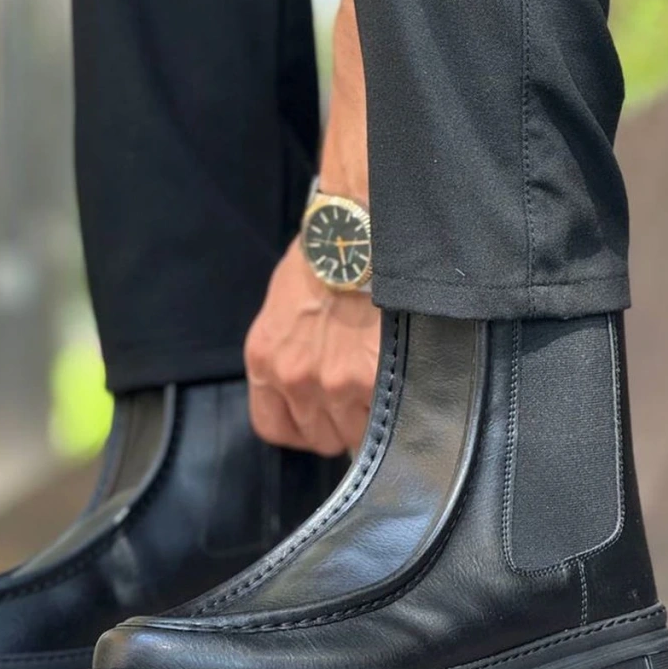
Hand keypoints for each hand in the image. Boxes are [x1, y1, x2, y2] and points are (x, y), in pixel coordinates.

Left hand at [245, 238, 380, 455]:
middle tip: (360, 392)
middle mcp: (294, 378)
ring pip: (356, 434)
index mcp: (265, 360)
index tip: (321, 415)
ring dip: (371, 416)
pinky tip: (402, 380)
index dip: (302, 426)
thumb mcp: (283, 309)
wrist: (357, 230)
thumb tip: (312, 384)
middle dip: (341, 421)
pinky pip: (386, 420)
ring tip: (384, 382)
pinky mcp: (373, 380)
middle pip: (320, 437)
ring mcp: (334, 383)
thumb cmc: (324, 258)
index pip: (275, 428)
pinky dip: (399, 407)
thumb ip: (290, 353)